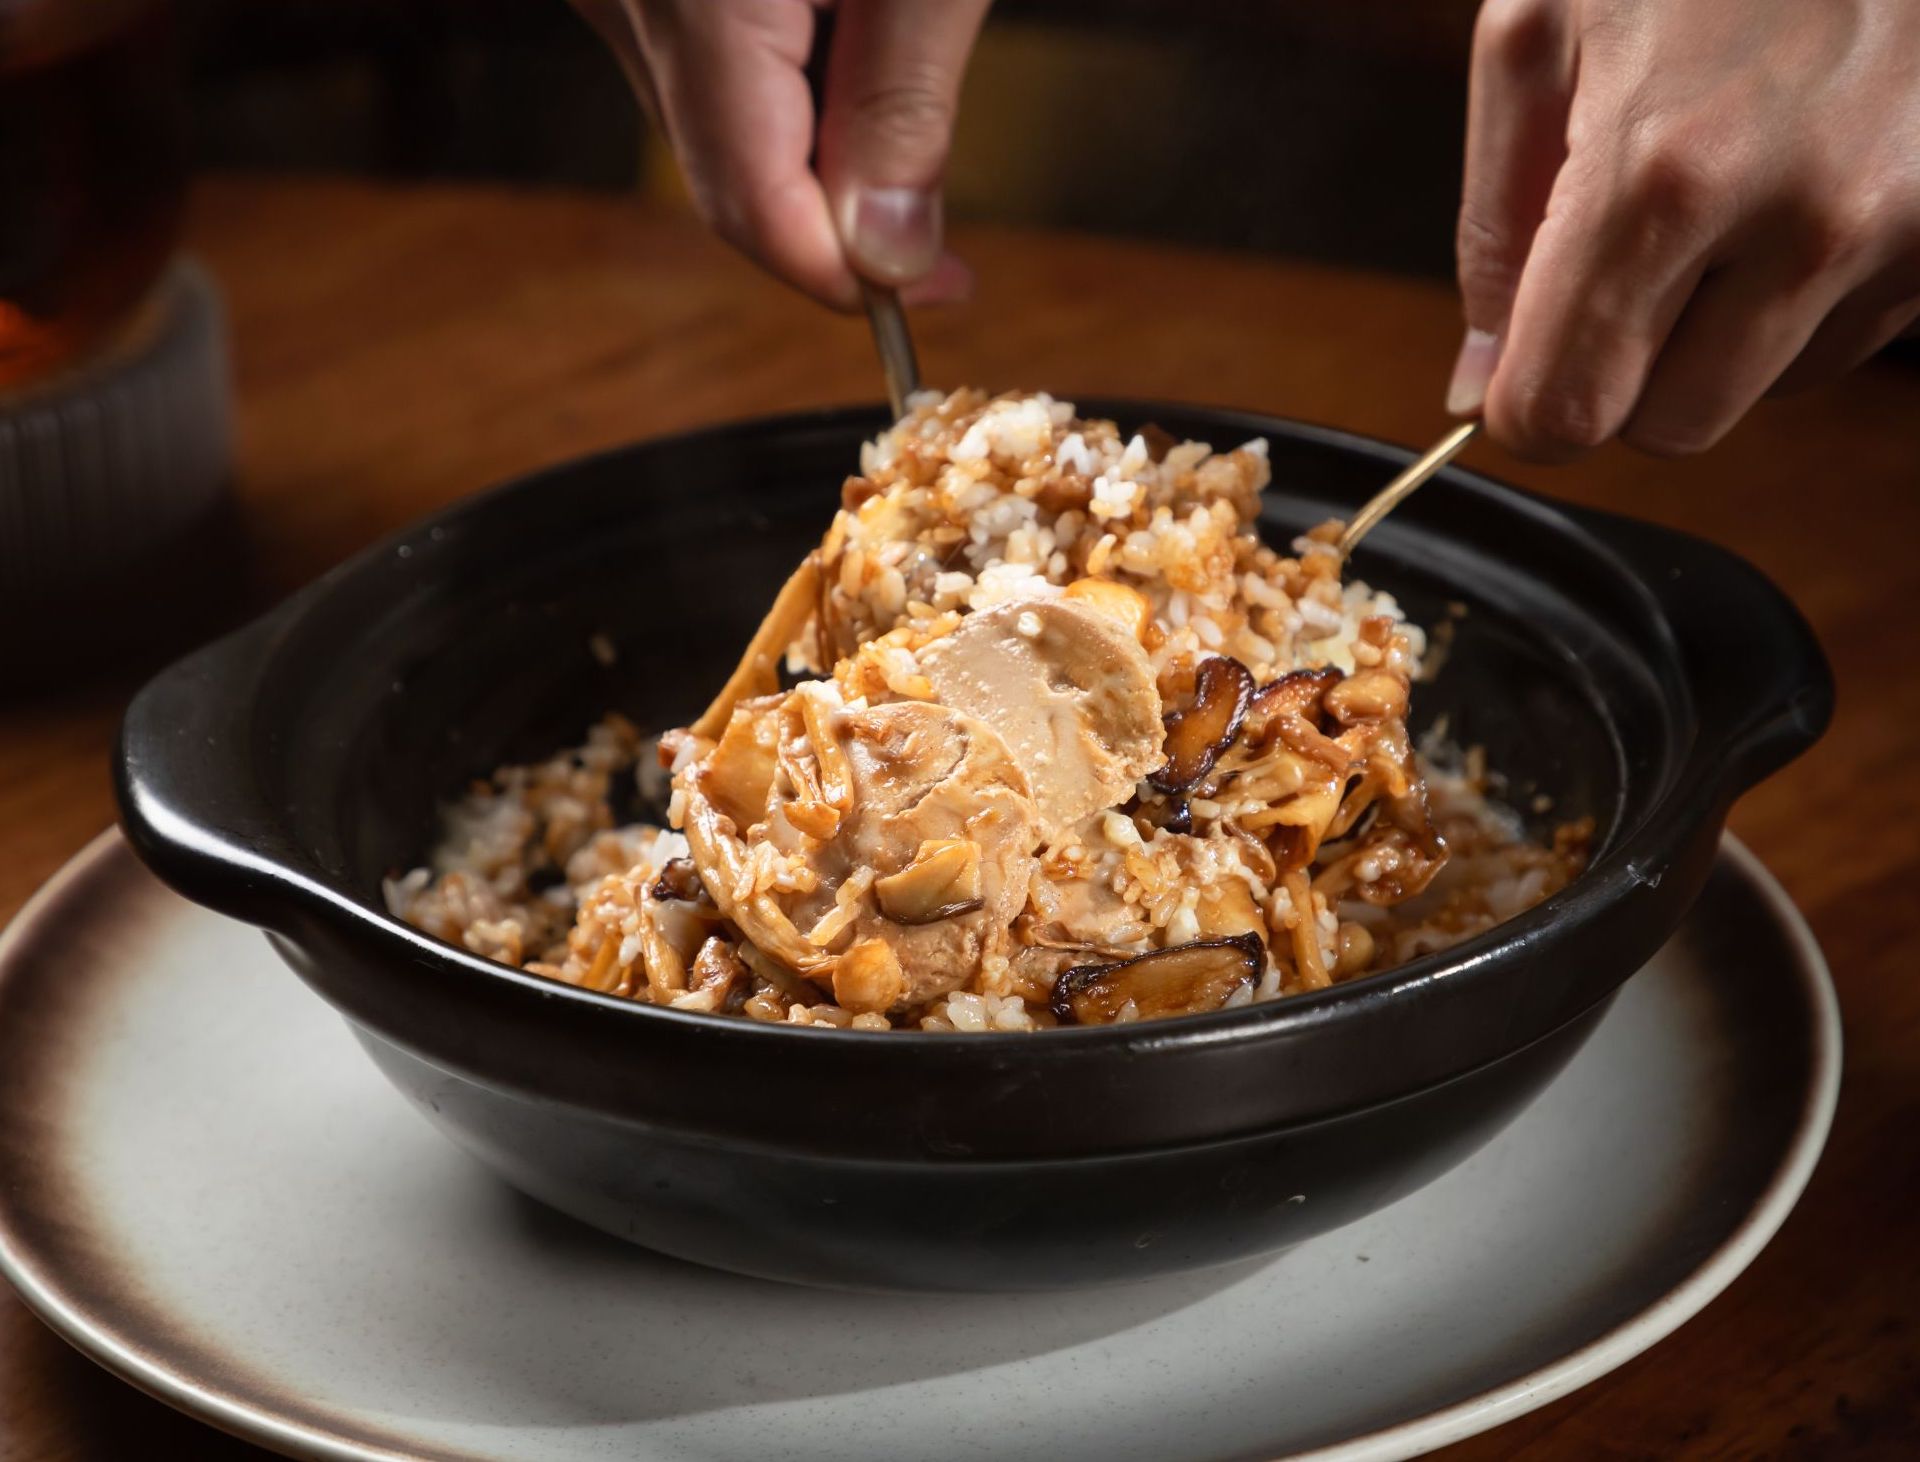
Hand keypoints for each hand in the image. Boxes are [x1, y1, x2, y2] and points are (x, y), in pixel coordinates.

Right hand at [575, 0, 988, 309]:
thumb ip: (902, 105)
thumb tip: (888, 255)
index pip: (753, 201)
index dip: (846, 272)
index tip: (933, 292)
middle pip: (727, 177)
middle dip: (834, 228)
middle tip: (935, 254)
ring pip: (710, 130)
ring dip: (811, 162)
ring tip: (908, 143)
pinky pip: (697, 66)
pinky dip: (778, 95)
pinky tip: (850, 64)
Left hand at [1450, 0, 1919, 459]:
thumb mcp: (1542, 33)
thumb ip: (1495, 227)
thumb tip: (1484, 384)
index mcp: (1664, 176)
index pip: (1566, 411)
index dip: (1529, 407)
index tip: (1526, 372)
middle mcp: (1801, 222)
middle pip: (1665, 426)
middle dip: (1628, 367)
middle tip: (1632, 255)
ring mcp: (1903, 230)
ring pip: (1763, 393)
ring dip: (1723, 329)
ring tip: (1734, 188)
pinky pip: (1852, 338)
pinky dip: (1810, 291)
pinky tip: (1805, 181)